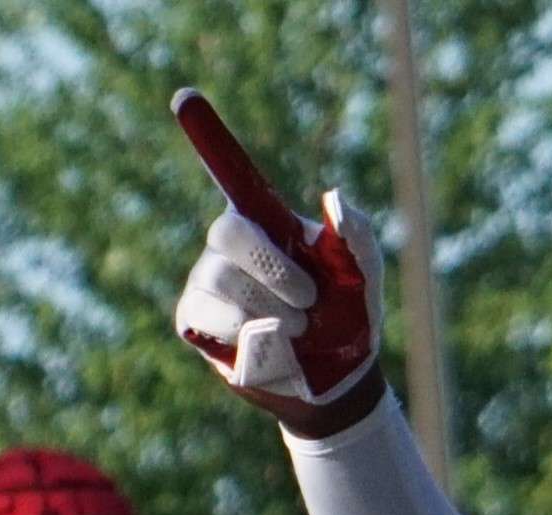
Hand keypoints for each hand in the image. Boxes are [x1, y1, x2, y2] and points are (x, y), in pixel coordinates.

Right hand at [169, 91, 382, 430]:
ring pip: (222, 282)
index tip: (184, 97)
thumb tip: (334, 198)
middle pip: (227, 232)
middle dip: (273, 268)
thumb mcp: (366, 277)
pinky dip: (252, 337)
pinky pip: (211, 320)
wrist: (339, 380)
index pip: (232, 172)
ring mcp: (207, 281)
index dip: (208, 136)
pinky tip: (272, 346)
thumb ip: (357, 238)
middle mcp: (228, 244)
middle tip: (309, 299)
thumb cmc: (349, 316)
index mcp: (266, 221)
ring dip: (272, 311)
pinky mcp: (195, 320)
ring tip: (298, 330)